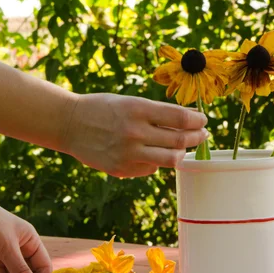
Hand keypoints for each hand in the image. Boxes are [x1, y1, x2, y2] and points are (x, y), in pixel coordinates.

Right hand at [63, 93, 208, 176]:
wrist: (70, 124)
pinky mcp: (121, 169)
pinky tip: (151, 154)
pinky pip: (151, 169)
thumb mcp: (131, 102)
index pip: (180, 118)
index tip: (203, 121)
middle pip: (180, 141)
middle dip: (197, 138)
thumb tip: (192, 117)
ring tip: (182, 148)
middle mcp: (134, 132)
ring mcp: (128, 154)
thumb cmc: (103, 109)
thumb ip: (160, 112)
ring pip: (170, 159)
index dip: (198, 121)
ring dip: (181, 153)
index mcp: (138, 109)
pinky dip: (156, 162)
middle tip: (202, 135)